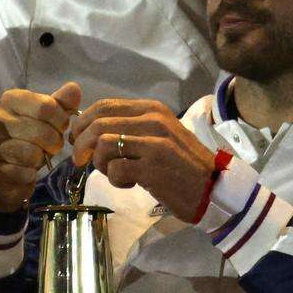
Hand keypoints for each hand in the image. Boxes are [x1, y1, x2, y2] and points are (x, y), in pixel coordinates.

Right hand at [0, 81, 79, 212]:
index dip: (60, 121)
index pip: (46, 106)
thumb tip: (74, 88)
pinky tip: (25, 171)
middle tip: (50, 146)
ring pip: (30, 153)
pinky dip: (29, 174)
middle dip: (53, 142)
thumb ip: (60, 104)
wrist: (1, 172)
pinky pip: (21, 172)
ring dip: (40, 159)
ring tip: (36, 157)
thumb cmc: (27, 140)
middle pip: (41, 131)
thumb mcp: (45, 119)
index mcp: (10, 100)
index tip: (60, 127)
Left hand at [69, 97, 227, 221]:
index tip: (78, 140)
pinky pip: (115, 169)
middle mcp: (153, 121)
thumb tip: (92, 130)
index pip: (103, 105)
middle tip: (83, 160)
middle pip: (98, 124)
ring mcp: (154, 143)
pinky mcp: (153, 168)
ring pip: (103, 144)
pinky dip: (114, 179)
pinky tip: (129, 183)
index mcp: (152, 109)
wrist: (214, 187)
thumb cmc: (183, 164)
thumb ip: (131, 128)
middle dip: (82, 144)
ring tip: (114, 173)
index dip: (82, 123)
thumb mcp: (159, 135)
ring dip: (100, 163)